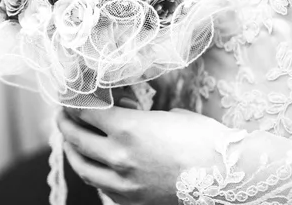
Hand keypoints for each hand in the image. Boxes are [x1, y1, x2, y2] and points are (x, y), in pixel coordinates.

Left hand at [57, 107, 229, 204]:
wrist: (229, 177)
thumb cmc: (203, 139)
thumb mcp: (167, 115)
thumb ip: (137, 114)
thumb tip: (121, 110)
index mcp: (127, 129)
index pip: (85, 113)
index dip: (74, 103)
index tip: (70, 97)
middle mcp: (119, 157)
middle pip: (77, 138)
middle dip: (65, 124)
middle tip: (62, 116)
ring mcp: (124, 183)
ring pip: (83, 168)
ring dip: (72, 152)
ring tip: (70, 142)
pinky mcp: (132, 201)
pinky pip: (101, 187)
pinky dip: (92, 173)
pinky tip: (93, 166)